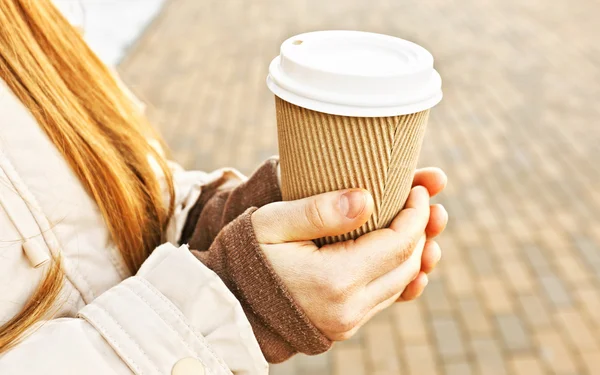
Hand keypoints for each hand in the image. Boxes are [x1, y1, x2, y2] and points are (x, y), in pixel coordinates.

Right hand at [251, 168, 446, 340]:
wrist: (229, 301)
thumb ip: (319, 210)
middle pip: (408, 264)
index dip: (416, 212)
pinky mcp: (345, 326)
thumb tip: (366, 199)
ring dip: (416, 251)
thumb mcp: (273, 222)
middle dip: (422, 229)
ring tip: (418, 222)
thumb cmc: (247, 254)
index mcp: (333, 279)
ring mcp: (348, 322)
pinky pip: (386, 298)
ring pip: (402, 283)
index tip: (418, 187)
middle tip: (422, 200)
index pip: (398, 243)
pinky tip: (401, 251)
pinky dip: (399, 272)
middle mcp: (348, 308)